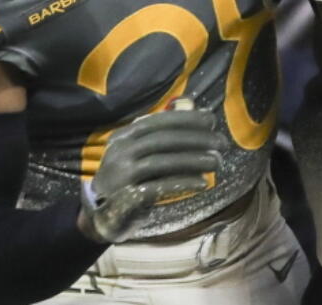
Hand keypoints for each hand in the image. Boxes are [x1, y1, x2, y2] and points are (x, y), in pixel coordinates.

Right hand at [79, 100, 225, 242]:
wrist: (101, 216)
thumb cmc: (128, 178)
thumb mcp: (139, 152)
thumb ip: (161, 132)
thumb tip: (190, 105)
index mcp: (123, 136)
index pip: (157, 121)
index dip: (186, 119)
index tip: (211, 120)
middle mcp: (119, 152)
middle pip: (162, 140)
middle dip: (195, 139)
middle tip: (221, 143)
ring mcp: (121, 176)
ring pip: (161, 162)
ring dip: (193, 160)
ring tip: (216, 162)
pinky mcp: (126, 198)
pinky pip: (158, 188)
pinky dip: (182, 183)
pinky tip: (202, 183)